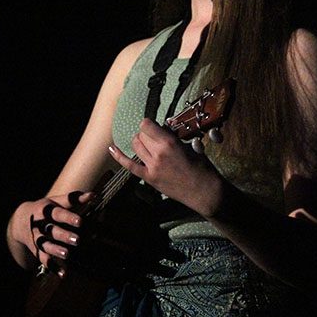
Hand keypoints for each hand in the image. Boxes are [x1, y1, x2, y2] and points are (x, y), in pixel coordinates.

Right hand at [9, 192, 94, 273]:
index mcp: (46, 211)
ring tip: (67, 254)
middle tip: (77, 240)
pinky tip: (64, 274)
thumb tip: (95, 195)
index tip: (80, 221)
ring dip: (56, 251)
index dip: (68, 218)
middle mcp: (40, 225)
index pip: (58, 214)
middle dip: (64, 236)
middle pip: (52, 231)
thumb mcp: (56, 201)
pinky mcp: (36, 250)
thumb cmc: (45, 208)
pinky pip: (44, 260)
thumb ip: (74, 199)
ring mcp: (37, 239)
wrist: (19, 221)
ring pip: (46, 246)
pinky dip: (53, 268)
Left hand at [108, 118, 224, 216]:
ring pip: (136, 146)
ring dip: (140, 141)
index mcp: (169, 143)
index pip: (147, 125)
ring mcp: (152, 167)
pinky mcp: (149, 178)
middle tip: (155, 137)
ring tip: (147, 143)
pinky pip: (130, 165)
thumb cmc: (202, 168)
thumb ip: (175, 138)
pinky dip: (119, 156)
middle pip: (141, 135)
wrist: (204, 191)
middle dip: (146, 133)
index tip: (154, 127)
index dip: (149, 124)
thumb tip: (164, 130)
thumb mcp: (191, 147)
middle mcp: (158, 153)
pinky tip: (112, 148)